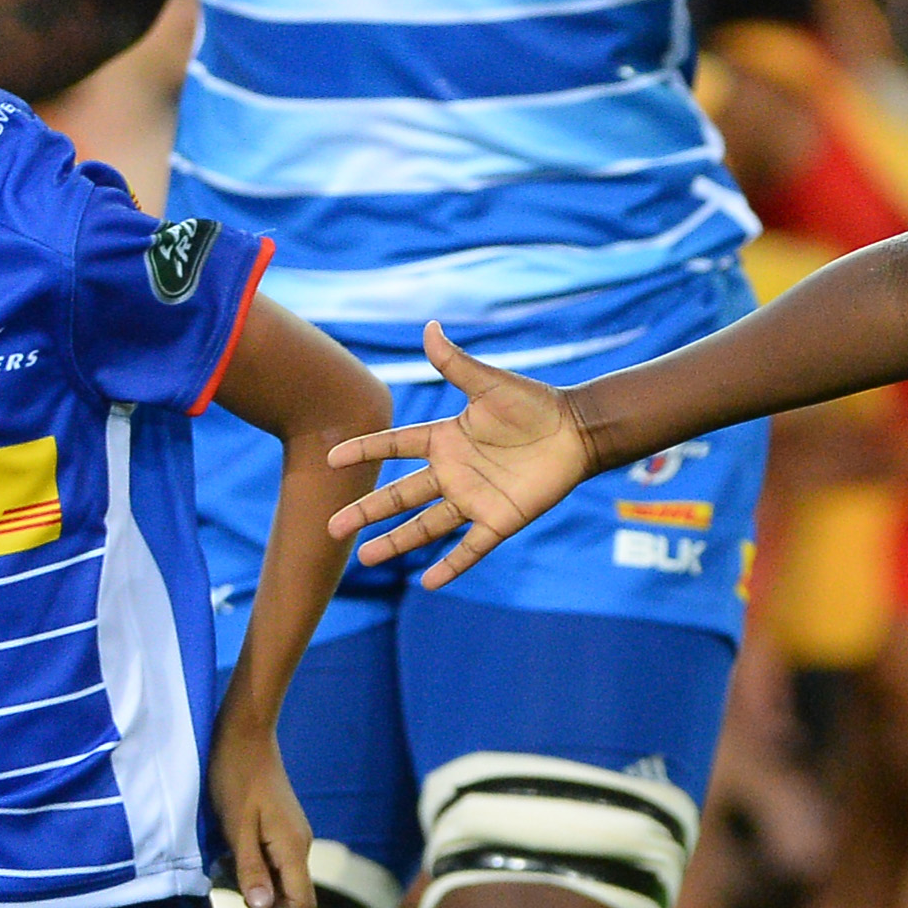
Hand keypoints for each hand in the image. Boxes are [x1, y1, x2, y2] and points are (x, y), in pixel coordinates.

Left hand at [208, 713, 314, 907]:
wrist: (245, 735)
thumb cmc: (236, 778)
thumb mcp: (236, 828)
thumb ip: (250, 869)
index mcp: (293, 847)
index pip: (303, 903)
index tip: (245, 895)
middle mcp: (301, 844)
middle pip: (293, 894)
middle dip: (262, 897)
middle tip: (230, 872)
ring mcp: (294, 834)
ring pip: (282, 878)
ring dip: (256, 879)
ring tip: (228, 856)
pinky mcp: (284, 827)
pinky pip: (275, 860)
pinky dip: (255, 863)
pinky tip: (234, 845)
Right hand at [324, 322, 595, 587]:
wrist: (576, 430)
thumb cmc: (533, 404)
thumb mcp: (490, 383)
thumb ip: (456, 364)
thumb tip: (430, 326)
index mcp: (445, 439)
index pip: (395, 446)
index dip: (365, 450)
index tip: (331, 459)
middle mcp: (452, 472)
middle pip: (399, 495)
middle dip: (366, 511)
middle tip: (332, 528)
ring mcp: (473, 499)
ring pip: (425, 525)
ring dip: (395, 542)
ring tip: (363, 559)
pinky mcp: (498, 519)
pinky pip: (470, 547)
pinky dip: (451, 564)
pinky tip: (428, 581)